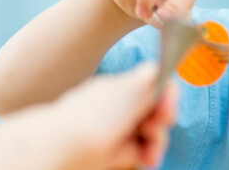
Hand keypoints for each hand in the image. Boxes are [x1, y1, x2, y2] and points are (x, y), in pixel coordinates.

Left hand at [49, 63, 179, 168]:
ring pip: (148, 135)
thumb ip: (153, 76)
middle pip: (153, 112)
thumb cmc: (97, 116)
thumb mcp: (131, 88)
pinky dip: (144, 155)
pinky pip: (137, 152)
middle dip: (162, 123)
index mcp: (120, 86)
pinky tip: (146, 159)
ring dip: (156, 142)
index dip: (166, 97)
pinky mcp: (111, 153)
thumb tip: (163, 68)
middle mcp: (117, 107)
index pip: (153, 86)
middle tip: (154, 129)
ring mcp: (114, 131)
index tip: (166, 108)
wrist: (62, 147)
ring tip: (150, 153)